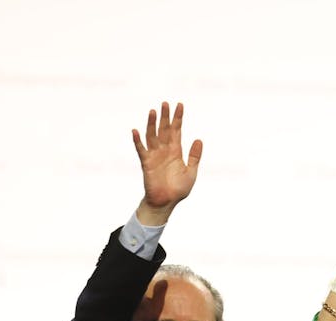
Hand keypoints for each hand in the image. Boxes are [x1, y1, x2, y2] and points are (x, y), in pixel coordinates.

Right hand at [133, 101, 202, 223]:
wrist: (167, 202)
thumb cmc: (179, 188)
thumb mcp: (191, 171)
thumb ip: (194, 156)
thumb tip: (199, 139)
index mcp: (176, 151)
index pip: (176, 130)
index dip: (178, 118)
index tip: (179, 105)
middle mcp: (164, 150)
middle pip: (164, 130)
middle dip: (165, 117)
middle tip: (165, 103)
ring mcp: (154, 155)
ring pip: (152, 136)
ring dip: (152, 124)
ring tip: (153, 111)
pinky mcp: (146, 163)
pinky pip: (141, 150)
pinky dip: (138, 141)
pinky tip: (136, 131)